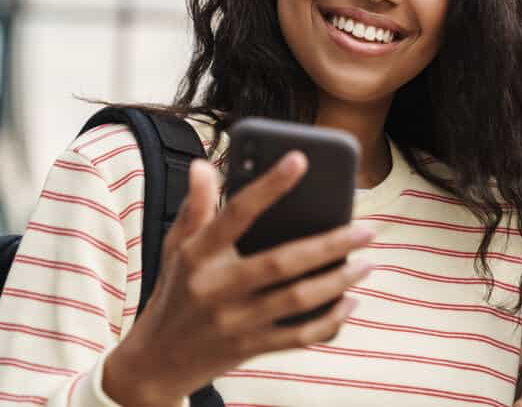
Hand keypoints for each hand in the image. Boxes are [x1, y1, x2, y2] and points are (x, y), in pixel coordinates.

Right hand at [103, 153, 374, 406]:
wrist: (156, 361)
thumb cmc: (175, 292)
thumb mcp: (176, 247)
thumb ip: (195, 206)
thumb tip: (202, 164)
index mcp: (199, 255)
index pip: (237, 213)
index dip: (268, 185)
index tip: (300, 159)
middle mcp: (216, 287)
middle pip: (281, 262)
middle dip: (330, 245)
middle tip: (365, 229)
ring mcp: (234, 321)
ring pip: (297, 299)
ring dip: (338, 281)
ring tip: (366, 263)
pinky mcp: (249, 348)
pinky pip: (298, 337)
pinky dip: (329, 322)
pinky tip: (349, 302)